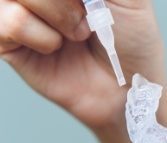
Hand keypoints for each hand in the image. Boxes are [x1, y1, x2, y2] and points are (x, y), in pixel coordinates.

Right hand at [0, 0, 164, 129]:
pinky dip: (38, 35)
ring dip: (55, 13)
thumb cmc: (132, 43)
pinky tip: (55, 47)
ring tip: (77, 34)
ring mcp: (25, 14)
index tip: (86, 3)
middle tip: (87, 17)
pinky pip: (7, 22)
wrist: (127, 89)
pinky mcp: (12, 44)